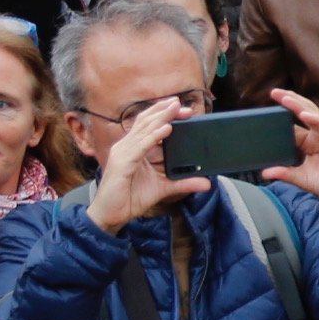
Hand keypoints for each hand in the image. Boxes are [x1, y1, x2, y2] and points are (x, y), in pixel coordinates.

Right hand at [86, 95, 209, 229]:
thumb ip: (183, 183)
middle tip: (183, 104)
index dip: (163, 114)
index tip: (182, 109)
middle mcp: (126, 146)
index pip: (148, 124)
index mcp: (133, 148)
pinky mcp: (122, 163)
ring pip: (144, 130)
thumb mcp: (162, 188)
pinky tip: (167, 129)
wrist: (111, 215)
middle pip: (146, 122)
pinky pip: (140, 146)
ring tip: (176, 108)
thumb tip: (207, 183)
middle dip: (165, 111)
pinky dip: (154, 137)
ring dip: (162, 118)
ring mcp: (123, 153)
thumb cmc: (129, 199)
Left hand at [264, 91, 318, 212]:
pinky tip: (306, 115)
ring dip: (300, 106)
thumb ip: (285, 173)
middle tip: (274, 92)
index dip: (280, 117)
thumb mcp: (304, 179)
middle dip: (289, 102)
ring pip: (314, 116)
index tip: (264, 111)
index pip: (292, 126)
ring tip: (286, 98)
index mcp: (309, 144)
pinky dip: (317, 121)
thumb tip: (264, 173)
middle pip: (303, 113)